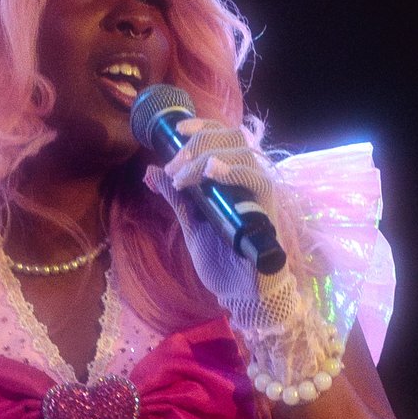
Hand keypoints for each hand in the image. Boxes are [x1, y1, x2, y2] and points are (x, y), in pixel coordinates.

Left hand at [149, 119, 290, 318]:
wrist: (240, 292)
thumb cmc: (221, 259)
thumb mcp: (191, 223)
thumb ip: (176, 197)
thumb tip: (151, 171)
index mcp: (231, 178)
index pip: (224, 137)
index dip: (203, 126)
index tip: (178, 132)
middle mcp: (247, 179)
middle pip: (232, 138)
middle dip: (199, 143)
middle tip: (175, 166)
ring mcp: (258, 193)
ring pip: (241, 153)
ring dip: (206, 159)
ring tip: (183, 179)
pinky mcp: (266, 209)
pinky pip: (256, 180)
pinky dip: (232, 171)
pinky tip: (211, 172)